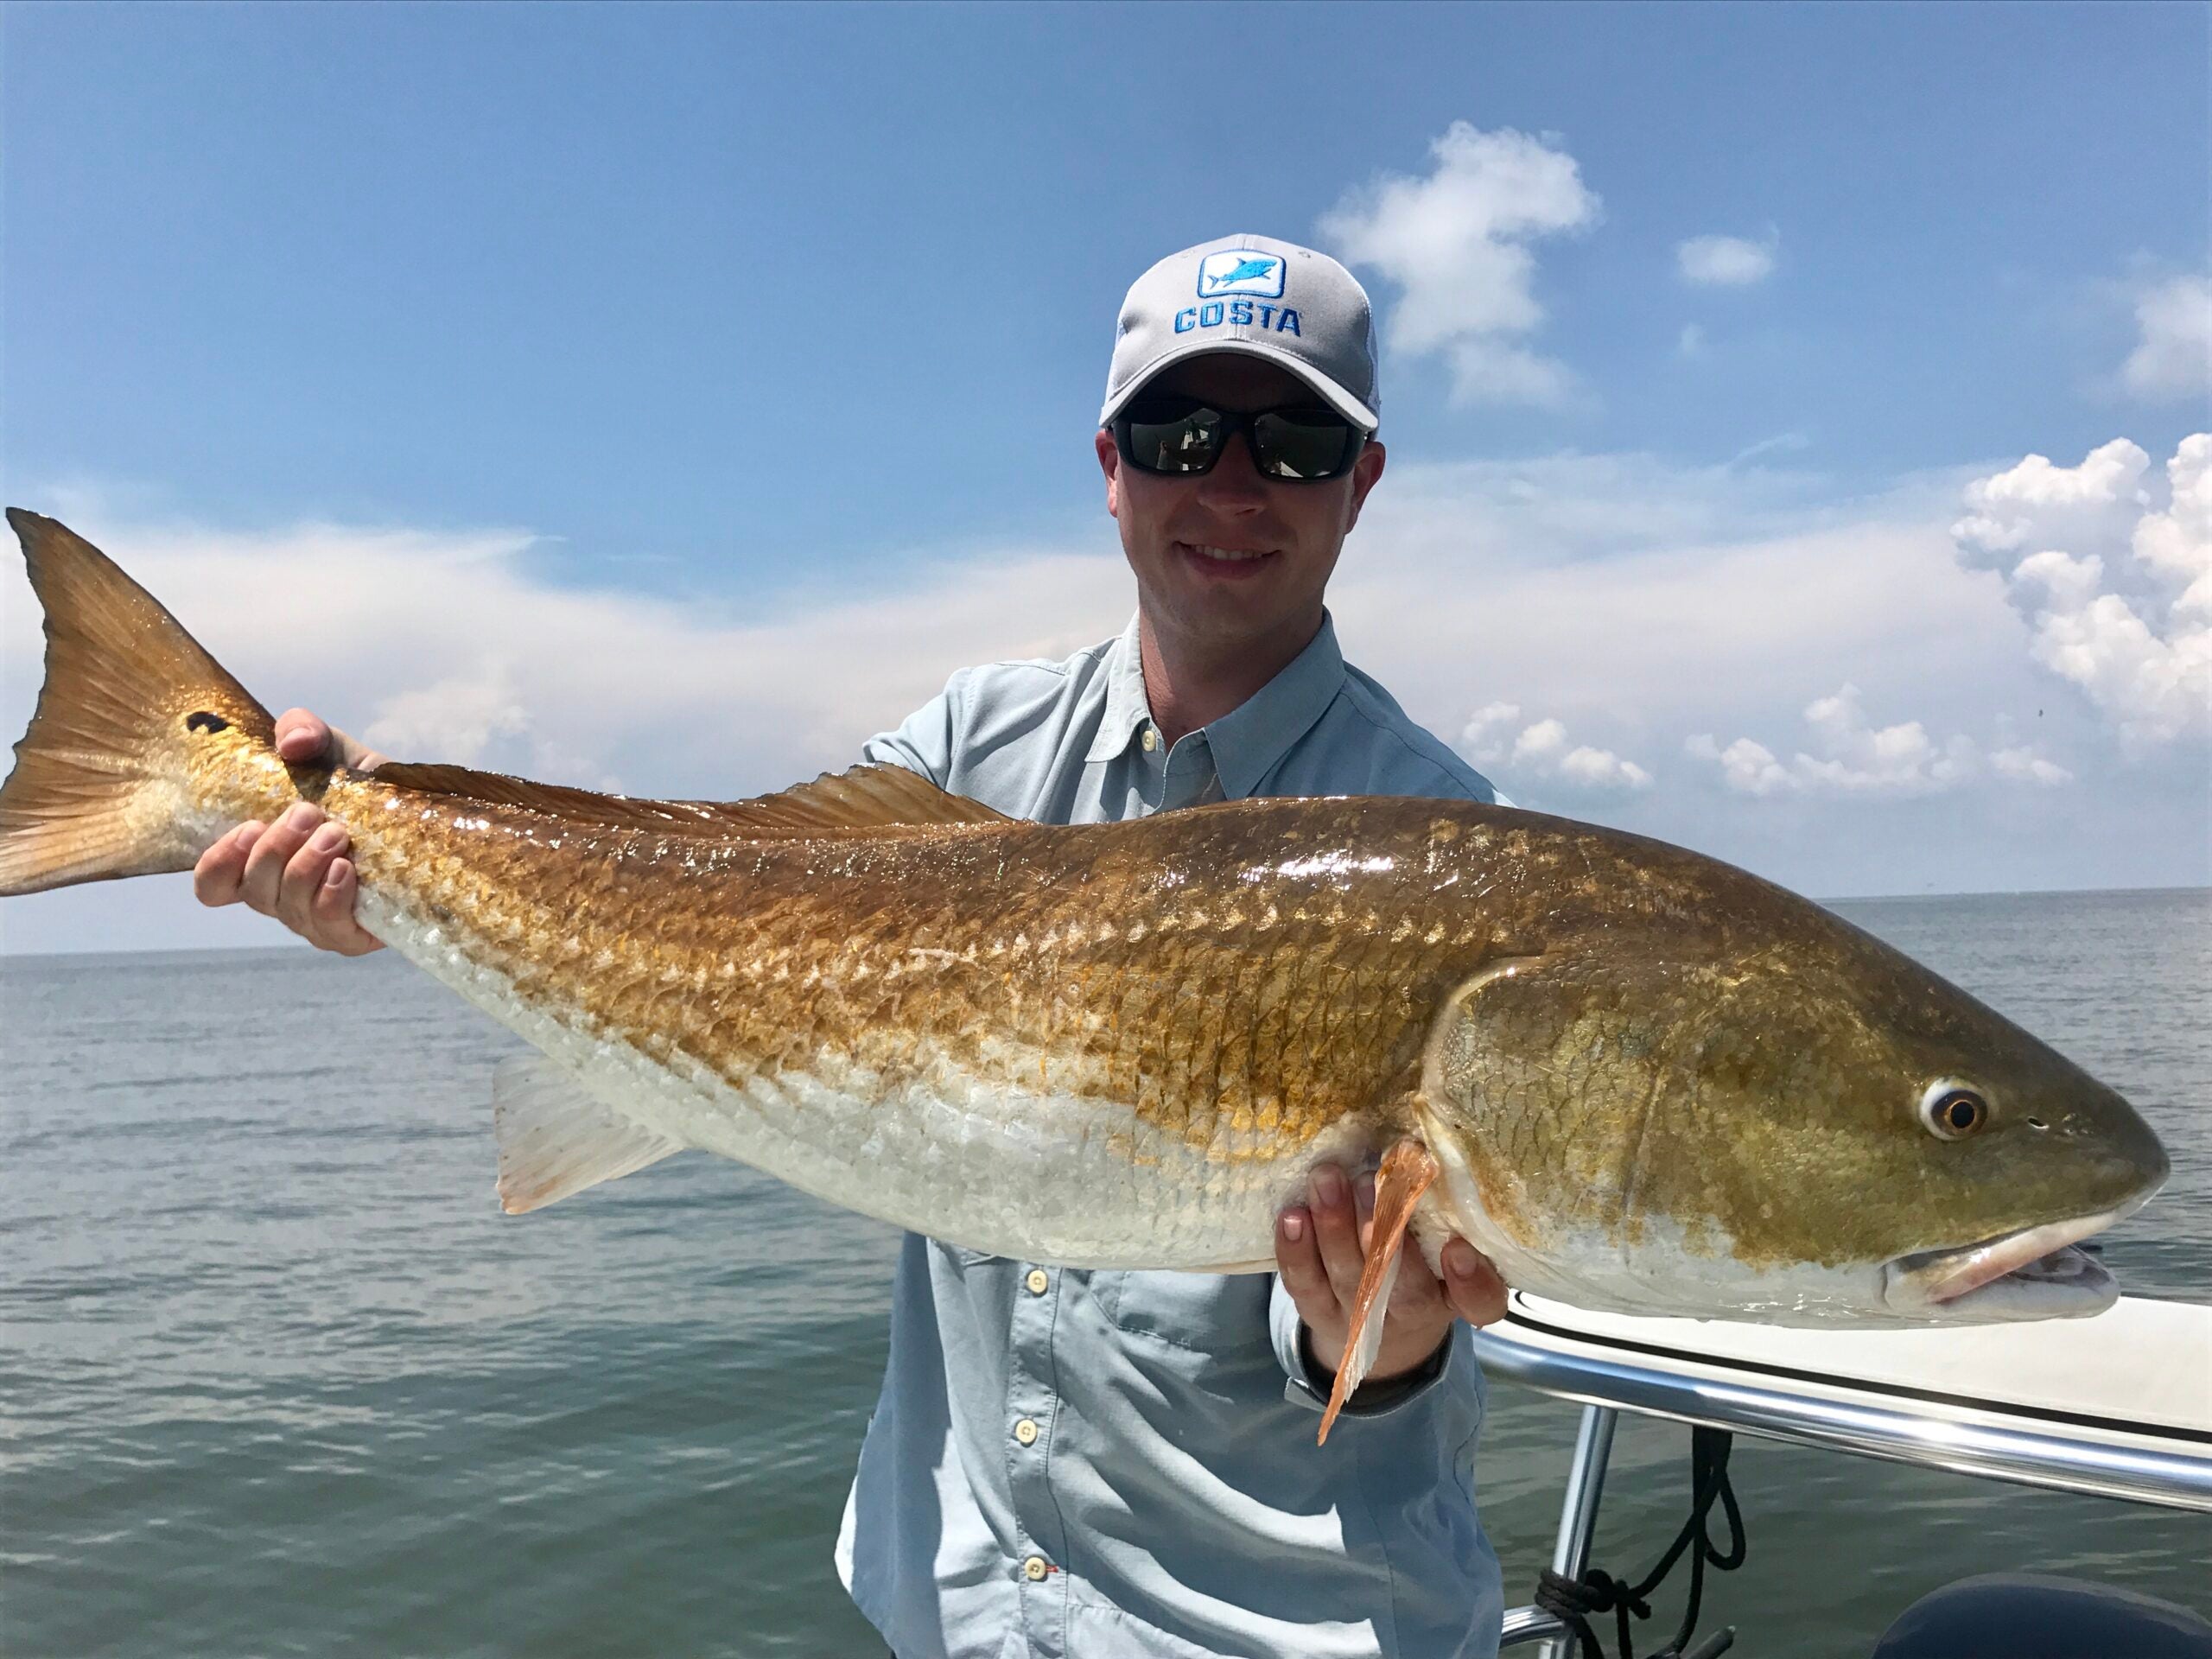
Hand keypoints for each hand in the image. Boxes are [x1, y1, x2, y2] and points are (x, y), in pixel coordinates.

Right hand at [192, 708, 387, 955]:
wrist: (422, 815)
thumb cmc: (360, 788)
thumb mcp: (331, 749)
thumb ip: (303, 731)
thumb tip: (292, 743)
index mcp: (262, 859)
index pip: (214, 885)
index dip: (218, 864)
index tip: (247, 827)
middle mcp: (282, 894)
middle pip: (253, 891)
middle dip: (274, 849)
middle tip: (308, 813)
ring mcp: (315, 918)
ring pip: (289, 909)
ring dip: (306, 866)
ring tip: (337, 833)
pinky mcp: (353, 934)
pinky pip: (328, 928)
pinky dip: (331, 897)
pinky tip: (346, 869)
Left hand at [1277, 1161, 1507, 1388]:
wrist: (1380, 1325)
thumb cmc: (1419, 1261)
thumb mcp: (1440, 1239)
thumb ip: (1439, 1206)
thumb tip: (1412, 1142)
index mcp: (1456, 1294)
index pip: (1480, 1301)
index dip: (1472, 1281)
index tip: (1458, 1248)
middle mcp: (1414, 1311)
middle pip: (1405, 1287)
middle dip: (1385, 1235)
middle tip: (1370, 1183)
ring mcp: (1362, 1317)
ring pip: (1349, 1278)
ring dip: (1335, 1226)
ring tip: (1327, 1179)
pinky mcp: (1319, 1312)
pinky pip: (1305, 1284)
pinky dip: (1296, 1251)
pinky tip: (1292, 1215)